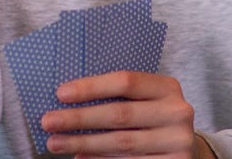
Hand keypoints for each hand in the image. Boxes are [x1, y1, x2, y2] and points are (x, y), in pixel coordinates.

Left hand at [42, 71, 207, 157]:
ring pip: (121, 143)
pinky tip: (80, 157)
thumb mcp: (144, 100)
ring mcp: (177, 142)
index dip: (92, 87)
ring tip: (55, 143)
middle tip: (48, 121)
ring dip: (83, 143)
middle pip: (119, 114)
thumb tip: (67, 98)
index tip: (60, 93)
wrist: (183, 148)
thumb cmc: (152, 118)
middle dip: (79, 118)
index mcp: (167, 87)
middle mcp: (177, 112)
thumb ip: (117, 96)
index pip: (126, 81)